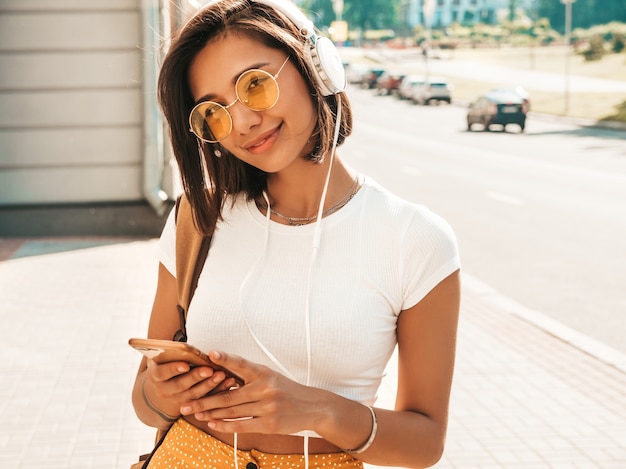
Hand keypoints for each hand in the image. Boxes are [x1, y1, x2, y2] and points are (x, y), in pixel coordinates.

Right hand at [145, 358, 238, 417]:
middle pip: (180, 384)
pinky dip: (218, 391)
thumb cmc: (165, 367)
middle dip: (196, 377)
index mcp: (156, 376)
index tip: (185, 365)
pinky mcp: (190, 405)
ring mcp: (177, 399)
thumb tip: (187, 346)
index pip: (163, 372)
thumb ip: (171, 354)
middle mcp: (164, 390)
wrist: (159, 394)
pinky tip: (229, 383)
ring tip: (222, 375)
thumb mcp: (161, 361)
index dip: (173, 369)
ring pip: (194, 394)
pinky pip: (205, 399)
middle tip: (209, 370)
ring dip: (209, 385)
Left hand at [180, 351, 319, 435]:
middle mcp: (265, 389)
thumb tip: (222, 376)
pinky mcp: (269, 424)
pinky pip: (241, 425)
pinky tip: (212, 423)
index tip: (211, 353)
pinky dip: (224, 425)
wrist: (312, 406)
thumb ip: (249, 376)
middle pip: (229, 395)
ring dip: (210, 413)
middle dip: (204, 399)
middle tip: (185, 401)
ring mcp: (267, 407)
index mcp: (264, 373)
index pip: (242, 364)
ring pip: (232, 411)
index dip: (226, 359)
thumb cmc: (286, 389)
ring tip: (194, 413)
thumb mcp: (271, 376)